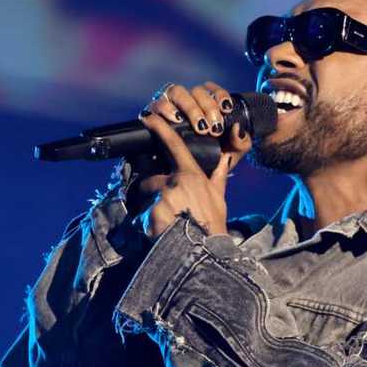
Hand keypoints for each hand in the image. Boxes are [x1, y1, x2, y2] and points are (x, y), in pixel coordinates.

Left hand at [135, 81, 251, 238]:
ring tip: (164, 223)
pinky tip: (157, 231)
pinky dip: (147, 222)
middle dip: (154, 191)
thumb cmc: (212, 226)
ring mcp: (162, 196)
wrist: (203, 251)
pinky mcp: (151, 211)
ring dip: (150, 207)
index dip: (160, 128)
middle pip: (153, 179)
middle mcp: (175, 181)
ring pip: (147, 197)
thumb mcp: (218, 198)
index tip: (148, 116)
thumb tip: (223, 159)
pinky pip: (142, 213)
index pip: (174, 145)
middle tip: (165, 210)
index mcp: (191, 175)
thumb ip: (217, 177)